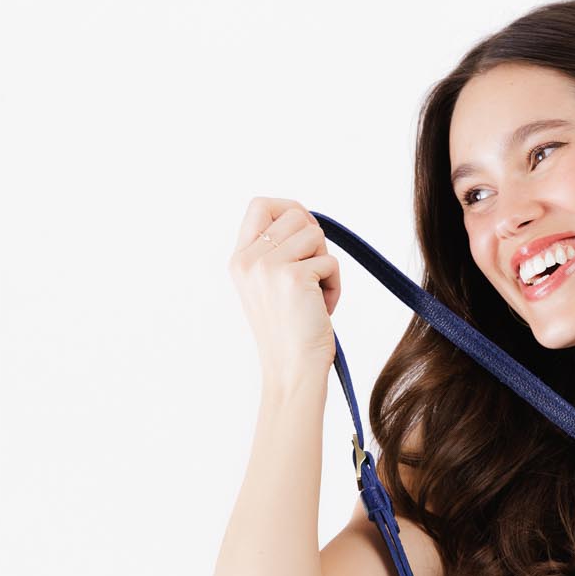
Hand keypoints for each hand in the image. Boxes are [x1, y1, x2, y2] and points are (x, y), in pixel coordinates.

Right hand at [227, 197, 341, 383]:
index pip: (260, 205)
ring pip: (315, 234)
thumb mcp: (272, 287)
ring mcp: (268, 266)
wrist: (293, 371)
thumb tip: (306, 218)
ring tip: (316, 296)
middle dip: (314, 242)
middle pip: (295, 215)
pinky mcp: (294, 277)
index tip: (307, 231)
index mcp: (240, 260)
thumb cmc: (291, 334)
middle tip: (314, 275)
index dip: (290, 209)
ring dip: (325, 265)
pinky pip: (330, 261)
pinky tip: (323, 309)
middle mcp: (249, 259)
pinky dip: (334, 285)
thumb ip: (278, 252)